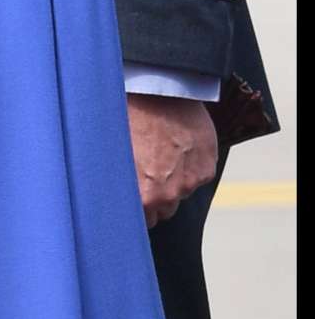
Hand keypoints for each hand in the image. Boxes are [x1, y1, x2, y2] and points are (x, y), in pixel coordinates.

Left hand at [125, 93, 217, 227]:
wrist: (157, 95)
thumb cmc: (127, 122)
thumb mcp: (113, 158)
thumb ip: (119, 186)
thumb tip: (112, 199)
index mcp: (141, 197)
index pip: (143, 222)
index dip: (138, 208)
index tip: (135, 196)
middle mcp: (168, 196)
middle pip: (164, 211)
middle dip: (157, 197)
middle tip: (149, 174)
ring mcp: (190, 183)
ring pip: (182, 193)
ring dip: (175, 181)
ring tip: (164, 155)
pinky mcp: (207, 168)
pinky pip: (199, 176)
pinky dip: (192, 166)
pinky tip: (179, 147)